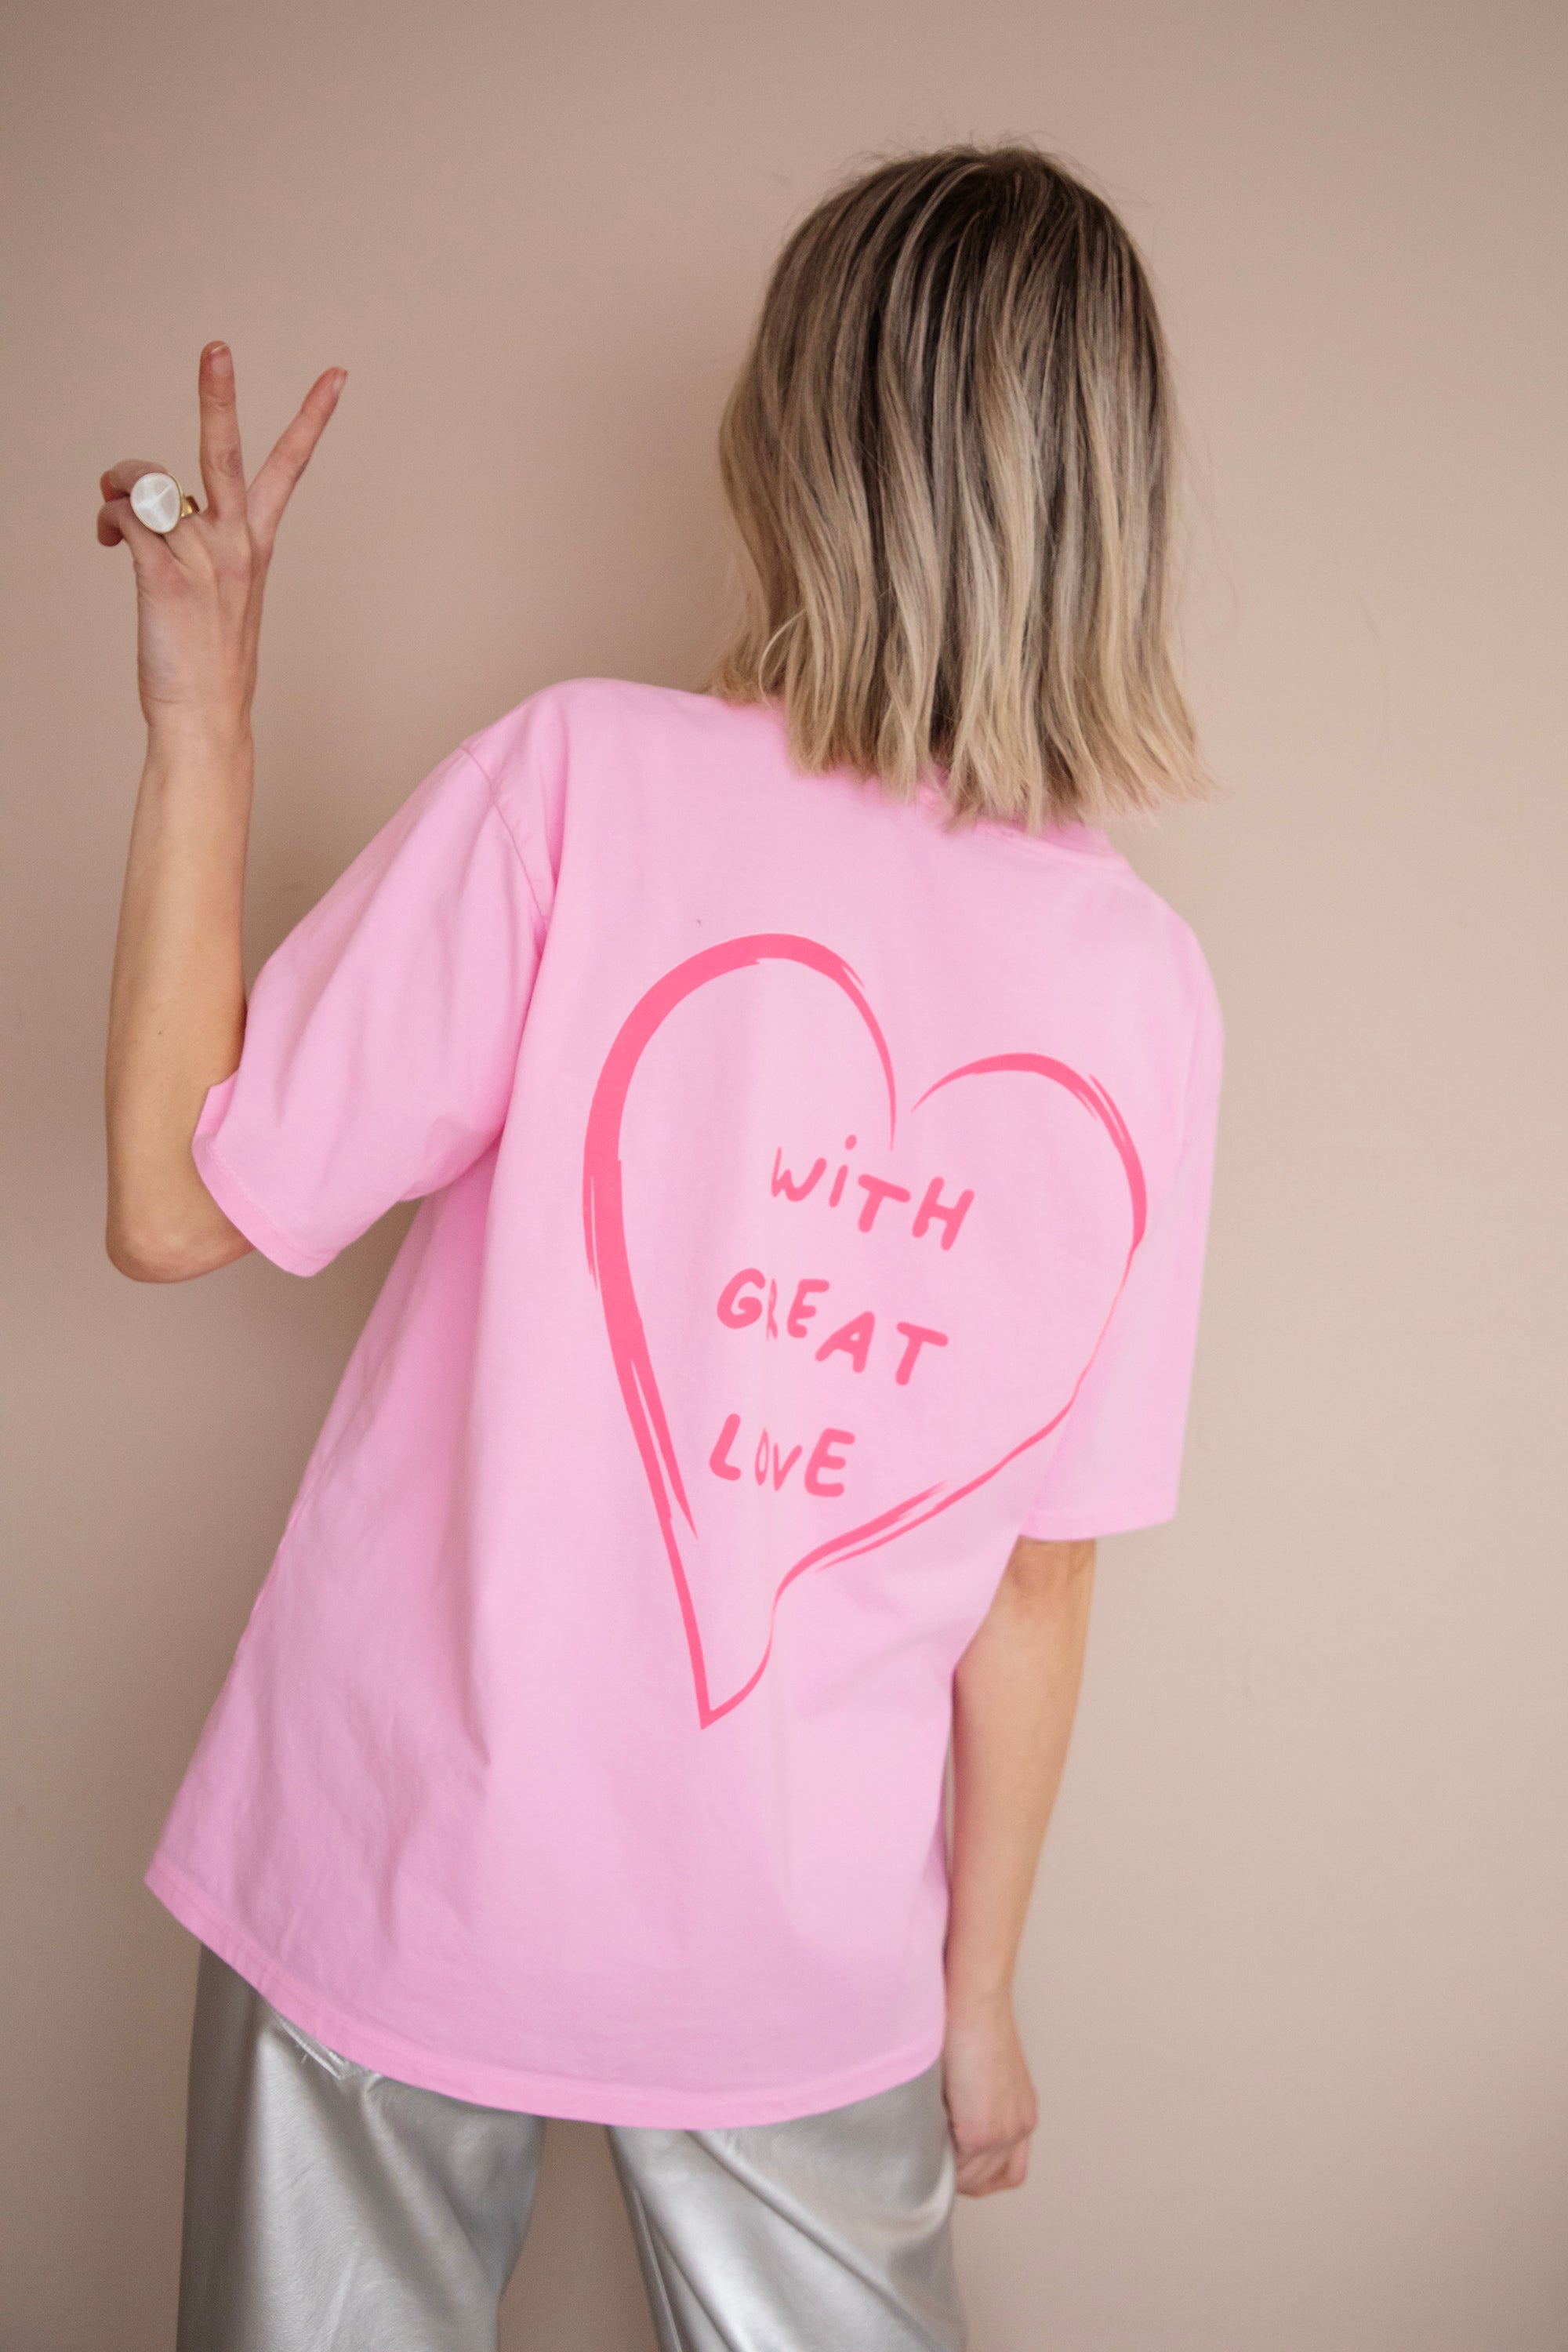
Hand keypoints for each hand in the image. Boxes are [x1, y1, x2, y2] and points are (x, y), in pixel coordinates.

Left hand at [96, 343, 344, 737]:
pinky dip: (108, 521)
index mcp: (256, 542)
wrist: (206, 716)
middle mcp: (235, 542)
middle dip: (218, 395)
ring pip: (148, 484)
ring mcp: (202, 559)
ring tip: (115, 518)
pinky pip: (125, 518)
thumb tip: (142, 503)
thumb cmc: (208, 660)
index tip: (335, 376)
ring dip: (120, 488)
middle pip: (226, 452)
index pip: (289, 467)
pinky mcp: (165, 577)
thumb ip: (190, 537)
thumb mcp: (213, 590)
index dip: (312, 417)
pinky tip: (108, 544)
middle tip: (216, 347)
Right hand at [941, 1991, 1038, 2194]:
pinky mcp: (981, 2132)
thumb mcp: (978, 2072)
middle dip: (956, 2173)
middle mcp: (1019, 2127)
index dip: (972, 2171)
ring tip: (923, 2139)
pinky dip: (936, 2155)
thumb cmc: (967, 2020)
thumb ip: (970, 2103)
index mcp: (1020, 2113)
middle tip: (930, 2153)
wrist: (974, 1998)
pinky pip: (953, 2165)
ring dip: (944, 2165)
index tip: (949, 2161)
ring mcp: (1003, 2132)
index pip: (1002, 2171)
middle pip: (986, 2180)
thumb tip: (940, 2128)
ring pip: (968, 2178)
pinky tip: (923, 2132)